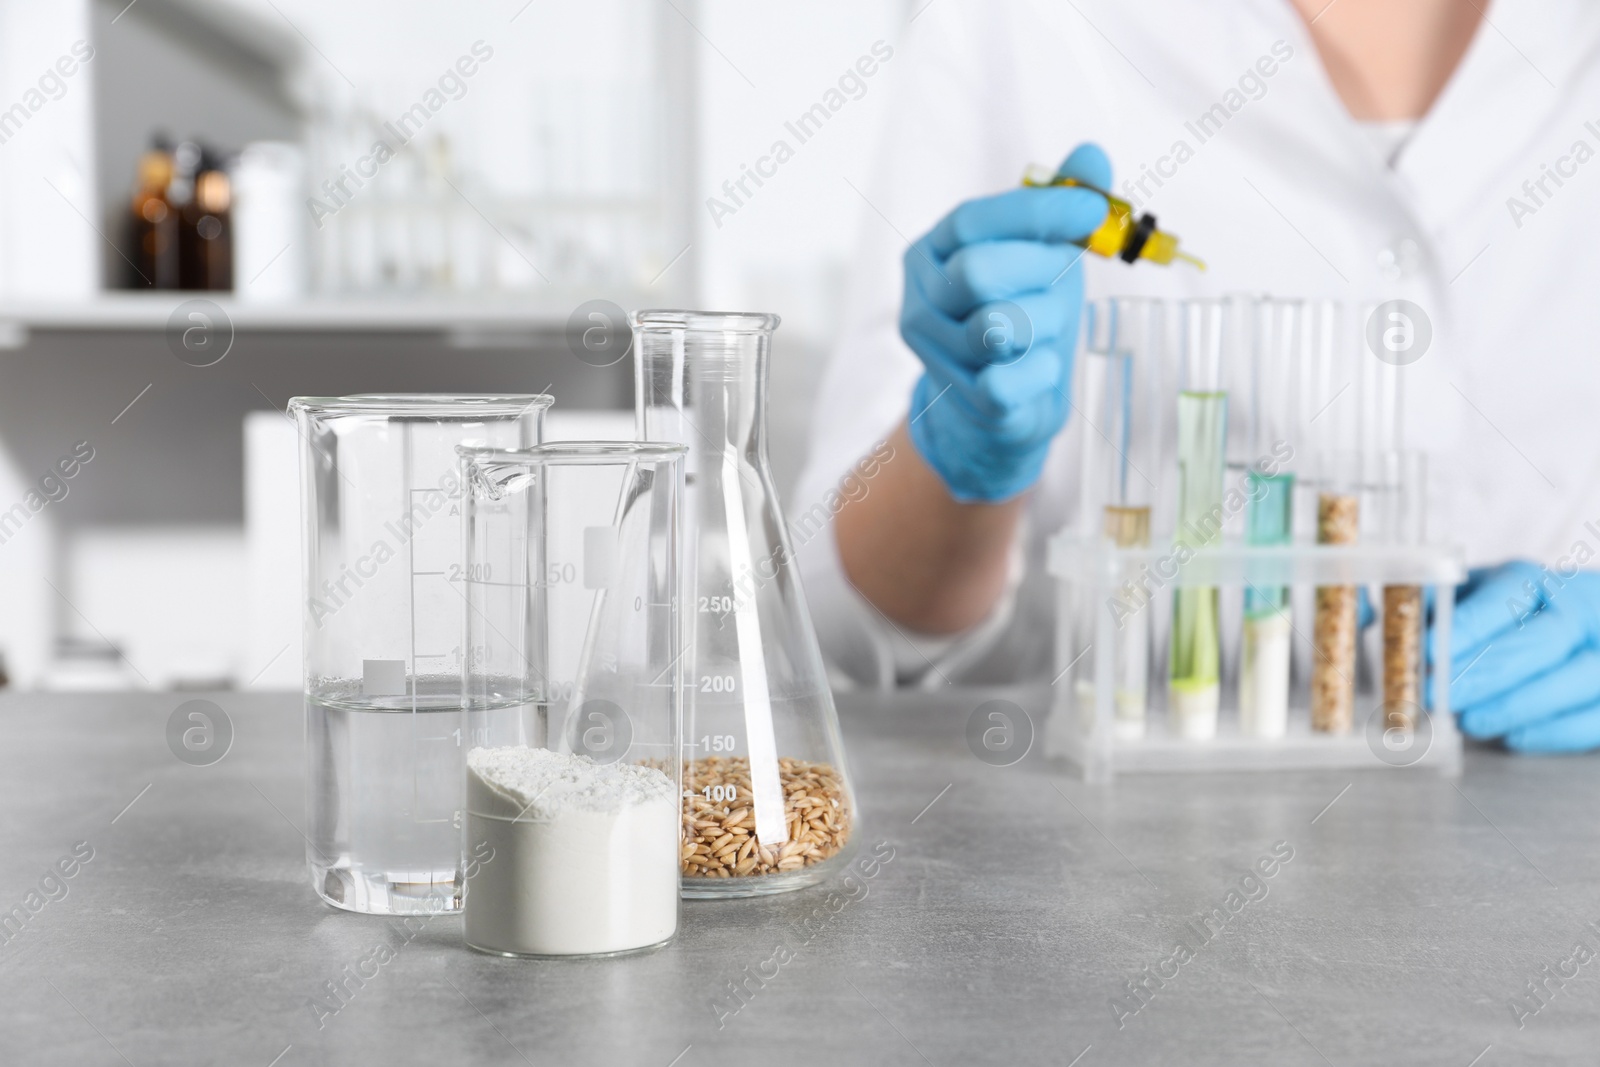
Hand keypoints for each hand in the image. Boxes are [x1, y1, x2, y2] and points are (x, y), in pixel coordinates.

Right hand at [899, 144, 1109, 502]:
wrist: (1007, 408)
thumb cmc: (1025, 313)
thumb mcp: (1042, 253)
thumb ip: (1062, 203)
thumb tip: (1092, 155)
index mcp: (930, 255)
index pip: (971, 221)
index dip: (1036, 212)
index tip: (1091, 212)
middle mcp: (921, 303)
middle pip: (977, 273)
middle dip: (1038, 271)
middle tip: (1059, 278)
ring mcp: (937, 357)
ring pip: (998, 326)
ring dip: (1046, 322)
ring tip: (1048, 326)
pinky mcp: (965, 402)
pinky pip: (1009, 380)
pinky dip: (1042, 370)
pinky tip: (1040, 365)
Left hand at [1437, 560, 1599, 751]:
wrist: (1574, 631)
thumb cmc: (1506, 622)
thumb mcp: (1472, 602)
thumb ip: (1437, 608)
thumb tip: (1393, 620)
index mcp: (1534, 583)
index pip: (1508, 595)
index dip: (1469, 625)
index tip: (1430, 651)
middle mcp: (1579, 610)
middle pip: (1542, 640)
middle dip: (1487, 672)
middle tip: (1442, 696)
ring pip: (1578, 677)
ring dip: (1519, 704)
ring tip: (1472, 722)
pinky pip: (1598, 716)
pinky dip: (1556, 731)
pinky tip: (1515, 737)